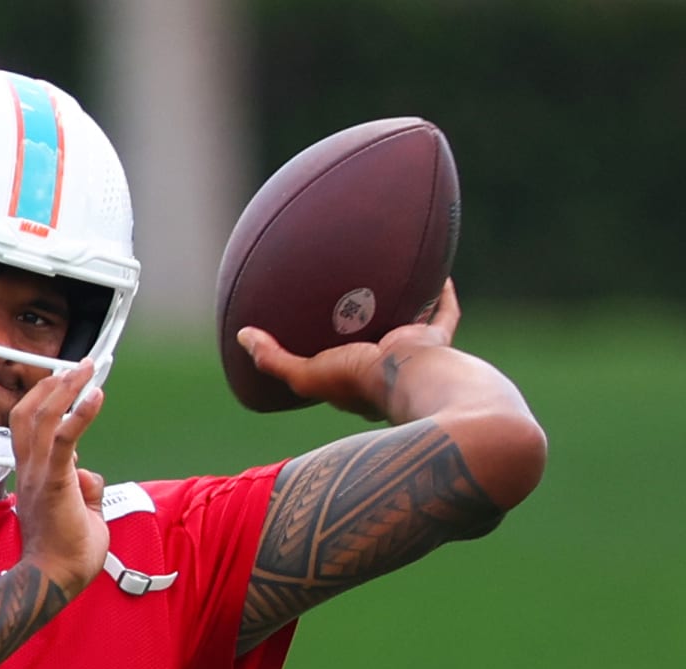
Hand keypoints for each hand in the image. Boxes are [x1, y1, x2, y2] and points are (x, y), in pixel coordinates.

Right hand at [11, 359, 108, 598]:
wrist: (53, 580)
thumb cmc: (66, 557)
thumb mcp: (82, 516)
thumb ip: (85, 492)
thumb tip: (90, 475)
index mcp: (33, 478)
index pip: (29, 430)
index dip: (44, 403)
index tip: (64, 385)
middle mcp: (30, 471)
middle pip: (28, 414)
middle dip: (52, 386)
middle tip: (77, 367)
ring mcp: (39, 476)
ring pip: (43, 419)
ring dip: (65, 389)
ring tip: (86, 369)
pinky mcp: (55, 483)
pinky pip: (65, 440)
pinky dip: (80, 414)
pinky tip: (96, 396)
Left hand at [238, 278, 462, 421]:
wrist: (410, 378)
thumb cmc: (359, 381)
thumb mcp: (306, 374)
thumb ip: (274, 359)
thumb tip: (242, 335)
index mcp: (354, 381)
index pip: (335, 366)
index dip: (322, 353)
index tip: (310, 333)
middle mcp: (384, 370)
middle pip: (371, 342)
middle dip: (362, 326)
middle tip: (350, 300)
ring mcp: (412, 355)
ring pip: (407, 327)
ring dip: (400, 308)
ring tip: (389, 281)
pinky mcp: (435, 340)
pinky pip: (443, 313)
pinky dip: (441, 294)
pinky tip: (437, 271)